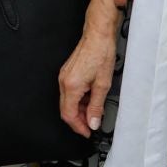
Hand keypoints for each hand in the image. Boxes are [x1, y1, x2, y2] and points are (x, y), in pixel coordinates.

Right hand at [58, 0, 119, 136]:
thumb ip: (96, 106)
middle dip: (78, 120)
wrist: (98, 34)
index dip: (78, 127)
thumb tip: (93, 121)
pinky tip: (90, 99)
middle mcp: (64, 81)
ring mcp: (64, 75)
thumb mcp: (103, 84)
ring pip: (67, 101)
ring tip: (94, 111)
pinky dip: (78, 99)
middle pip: (65, 109)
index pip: (68, 115)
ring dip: (79, 109)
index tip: (88, 132)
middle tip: (92, 125)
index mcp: (71, 85)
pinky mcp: (67, 72)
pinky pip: (69, 92)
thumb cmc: (101, 53)